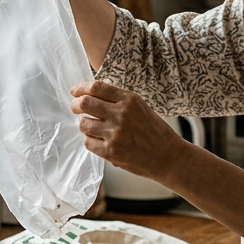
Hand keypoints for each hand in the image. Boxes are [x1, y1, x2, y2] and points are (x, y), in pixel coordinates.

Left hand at [70, 81, 185, 181]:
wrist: (168, 156)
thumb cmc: (155, 132)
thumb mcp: (140, 107)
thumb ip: (118, 101)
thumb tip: (90, 96)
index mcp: (129, 100)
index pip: (97, 87)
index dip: (81, 88)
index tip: (75, 91)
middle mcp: (121, 114)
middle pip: (85, 103)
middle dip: (75, 105)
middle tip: (75, 108)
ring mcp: (115, 134)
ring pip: (84, 124)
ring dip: (84, 125)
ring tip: (92, 127)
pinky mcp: (111, 152)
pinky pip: (88, 142)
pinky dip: (90, 140)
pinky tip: (99, 140)